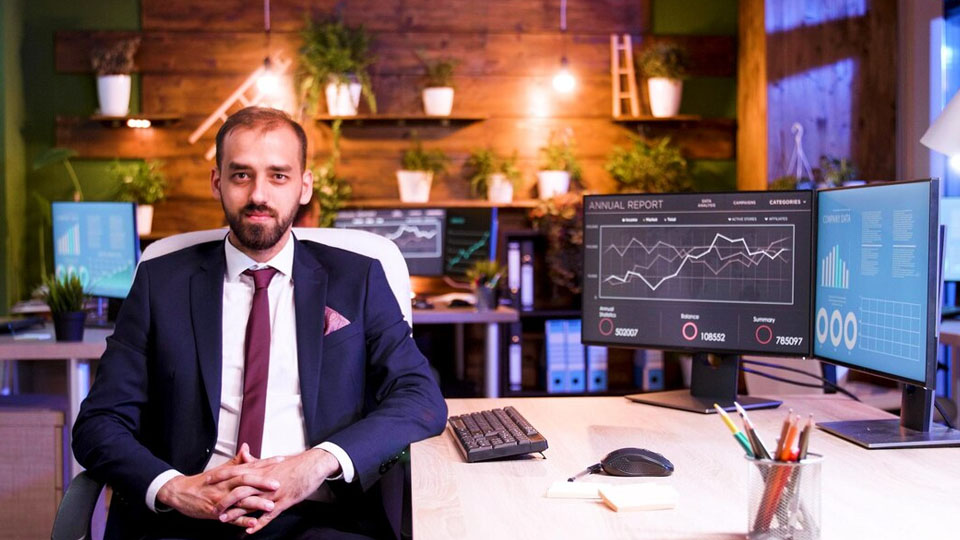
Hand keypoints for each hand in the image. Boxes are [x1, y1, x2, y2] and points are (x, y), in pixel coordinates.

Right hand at [156, 443, 282, 519]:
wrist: (180, 493)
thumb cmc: (203, 482)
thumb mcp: (219, 470)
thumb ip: (236, 461)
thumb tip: (247, 447)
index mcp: (228, 473)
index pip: (250, 465)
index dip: (266, 463)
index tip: (281, 460)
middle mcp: (225, 484)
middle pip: (245, 480)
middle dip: (262, 482)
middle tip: (278, 484)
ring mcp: (220, 498)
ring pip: (240, 499)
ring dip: (256, 503)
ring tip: (270, 505)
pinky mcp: (216, 512)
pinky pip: (231, 517)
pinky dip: (242, 520)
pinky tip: (253, 522)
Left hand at [215, 448, 340, 533]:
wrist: (313, 464)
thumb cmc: (294, 463)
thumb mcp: (273, 460)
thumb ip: (256, 461)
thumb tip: (244, 456)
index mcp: (261, 469)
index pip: (236, 471)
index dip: (220, 476)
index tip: (207, 480)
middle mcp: (264, 480)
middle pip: (239, 490)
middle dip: (223, 499)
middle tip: (211, 507)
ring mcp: (273, 491)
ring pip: (251, 502)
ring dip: (236, 512)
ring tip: (223, 520)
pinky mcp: (284, 500)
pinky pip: (269, 514)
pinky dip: (259, 523)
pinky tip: (250, 530)